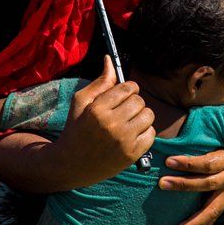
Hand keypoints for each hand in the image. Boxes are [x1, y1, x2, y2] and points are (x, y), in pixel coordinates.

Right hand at [49, 57, 156, 187]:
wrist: (71, 164)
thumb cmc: (76, 129)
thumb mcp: (80, 102)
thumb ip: (100, 81)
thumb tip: (110, 60)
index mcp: (98, 110)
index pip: (128, 87)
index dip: (127, 89)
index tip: (122, 95)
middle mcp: (112, 125)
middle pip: (139, 100)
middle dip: (132, 102)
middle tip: (122, 110)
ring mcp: (124, 141)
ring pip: (148, 115)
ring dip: (140, 116)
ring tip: (128, 122)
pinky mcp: (132, 155)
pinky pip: (152, 133)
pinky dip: (144, 132)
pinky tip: (131, 135)